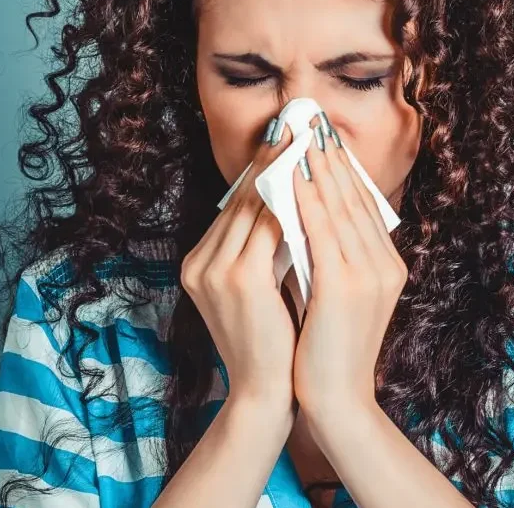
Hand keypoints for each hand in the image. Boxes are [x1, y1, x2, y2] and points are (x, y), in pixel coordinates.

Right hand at [180, 119, 296, 408]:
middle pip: (243, 195)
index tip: (287, 135)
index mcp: (201, 262)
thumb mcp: (261, 287)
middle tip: (300, 119)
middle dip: (274, 155)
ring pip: (256, 203)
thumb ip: (265, 249)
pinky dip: (293, 197)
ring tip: (309, 136)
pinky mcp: (239, 278)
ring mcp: (215, 268)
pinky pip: (270, 224)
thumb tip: (292, 202)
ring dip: (285, 166)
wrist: (266, 393)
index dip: (265, 167)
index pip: (237, 204)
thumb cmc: (273, 341)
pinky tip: (314, 176)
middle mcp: (200, 260)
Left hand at [290, 117, 407, 413]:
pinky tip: (290, 175)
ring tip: (300, 135)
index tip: (322, 137)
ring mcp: (368, 273)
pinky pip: (322, 230)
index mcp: (386, 265)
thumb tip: (306, 215)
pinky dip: (306, 198)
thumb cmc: (330, 348)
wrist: (338, 400)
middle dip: (330, 155)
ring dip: (317, 166)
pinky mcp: (344, 286)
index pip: (363, 204)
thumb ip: (331, 257)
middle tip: (311, 119)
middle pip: (355, 196)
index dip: (342, 167)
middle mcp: (384, 263)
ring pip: (339, 206)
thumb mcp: (339, 295)